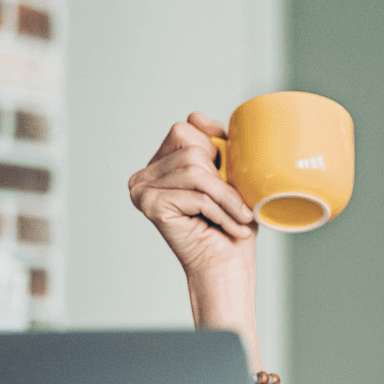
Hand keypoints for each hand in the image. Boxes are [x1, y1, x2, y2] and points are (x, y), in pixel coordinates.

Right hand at [128, 113, 256, 278]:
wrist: (226, 266)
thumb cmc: (231, 225)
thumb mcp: (230, 177)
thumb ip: (216, 146)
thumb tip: (199, 117)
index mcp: (160, 164)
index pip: (185, 128)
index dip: (213, 142)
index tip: (232, 171)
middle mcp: (143, 174)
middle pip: (189, 146)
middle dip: (223, 176)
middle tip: (240, 205)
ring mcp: (141, 188)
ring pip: (194, 170)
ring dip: (227, 197)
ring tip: (242, 219)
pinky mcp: (148, 204)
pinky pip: (195, 194)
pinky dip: (221, 211)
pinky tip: (231, 228)